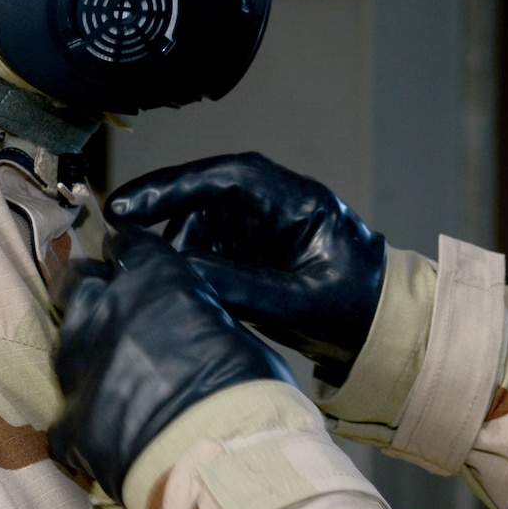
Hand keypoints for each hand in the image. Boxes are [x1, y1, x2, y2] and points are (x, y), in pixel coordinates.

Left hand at [50, 223, 293, 499]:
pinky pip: (68, 409)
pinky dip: (86, 413)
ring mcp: (79, 368)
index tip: (136, 263)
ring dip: (86, 346)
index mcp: (152, 281)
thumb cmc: (249, 394)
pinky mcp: (69, 420)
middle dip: (91, 287)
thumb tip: (188, 319)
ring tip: (112, 369)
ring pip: (65, 340)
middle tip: (111, 306)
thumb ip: (195, 314)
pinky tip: (108, 425)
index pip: (127, 245)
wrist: (220, 466)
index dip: (132, 254)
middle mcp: (104, 313)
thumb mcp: (234, 331)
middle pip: (76, 282)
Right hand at [105, 153, 385, 382]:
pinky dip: (192, 266)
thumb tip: (179, 273)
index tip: (129, 205)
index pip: (228, 177)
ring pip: (202, 223)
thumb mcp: (298, 302)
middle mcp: (277, 204)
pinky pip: (210, 248)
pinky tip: (181, 289)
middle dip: (163, 216)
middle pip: (205, 196)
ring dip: (178, 248)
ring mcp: (264, 226)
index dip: (173, 186)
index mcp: (298, 202)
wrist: (384, 331)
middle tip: (123, 243)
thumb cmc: (356, 308)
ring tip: (161, 279)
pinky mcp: (255, 250)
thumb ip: (240, 287)